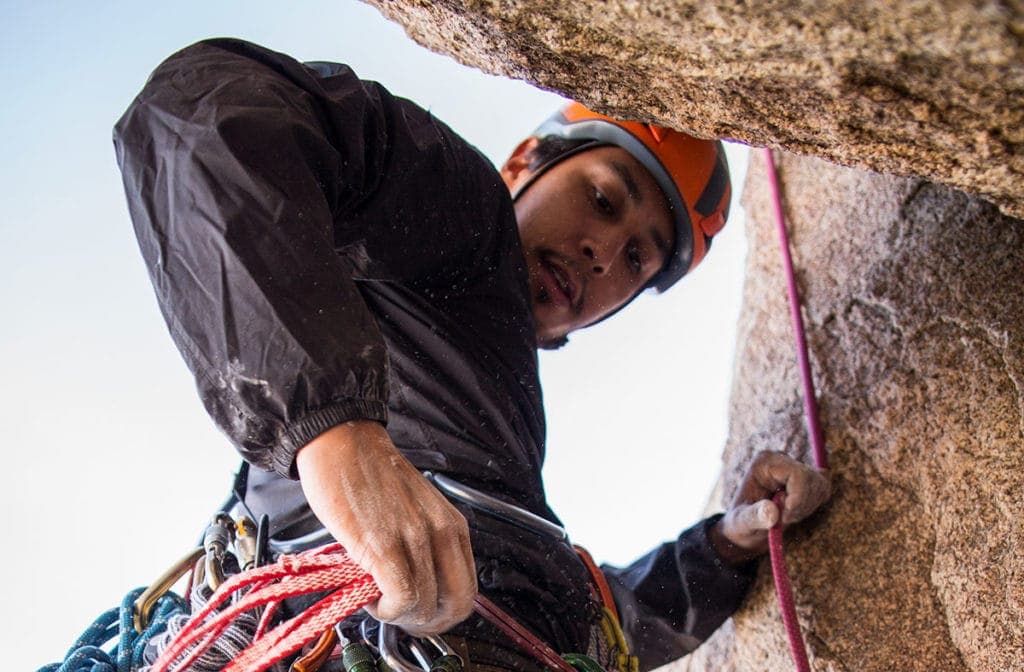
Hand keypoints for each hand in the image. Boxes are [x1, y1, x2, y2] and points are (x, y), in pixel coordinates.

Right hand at [295, 421, 475, 633]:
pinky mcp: (385, 545)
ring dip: (401, 616)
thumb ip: (426, 544)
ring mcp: (415, 538)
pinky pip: (402, 597)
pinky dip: (386, 609)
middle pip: (457, 604)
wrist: (343, 444)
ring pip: (427, 605)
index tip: (420, 612)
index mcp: (452, 525)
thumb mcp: (417, 509)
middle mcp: (441, 532)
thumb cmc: (372, 474)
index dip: (444, 612)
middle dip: (430, 622)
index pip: (468, 589)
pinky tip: (370, 596)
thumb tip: (420, 586)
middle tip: (403, 616)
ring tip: (378, 600)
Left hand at [710, 451, 830, 564]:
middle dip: (802, 505)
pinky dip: (813, 505)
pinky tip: (795, 512)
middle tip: (783, 519)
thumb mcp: (743, 523)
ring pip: (820, 485)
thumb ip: (755, 517)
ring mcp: (793, 466)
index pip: (798, 473)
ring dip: (806, 507)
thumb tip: (772, 512)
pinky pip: (823, 488)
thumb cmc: (741, 524)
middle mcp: (780, 459)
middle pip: (811, 479)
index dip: (798, 498)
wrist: (746, 528)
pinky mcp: (804, 477)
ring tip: (785, 516)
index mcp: (764, 463)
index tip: (785, 516)